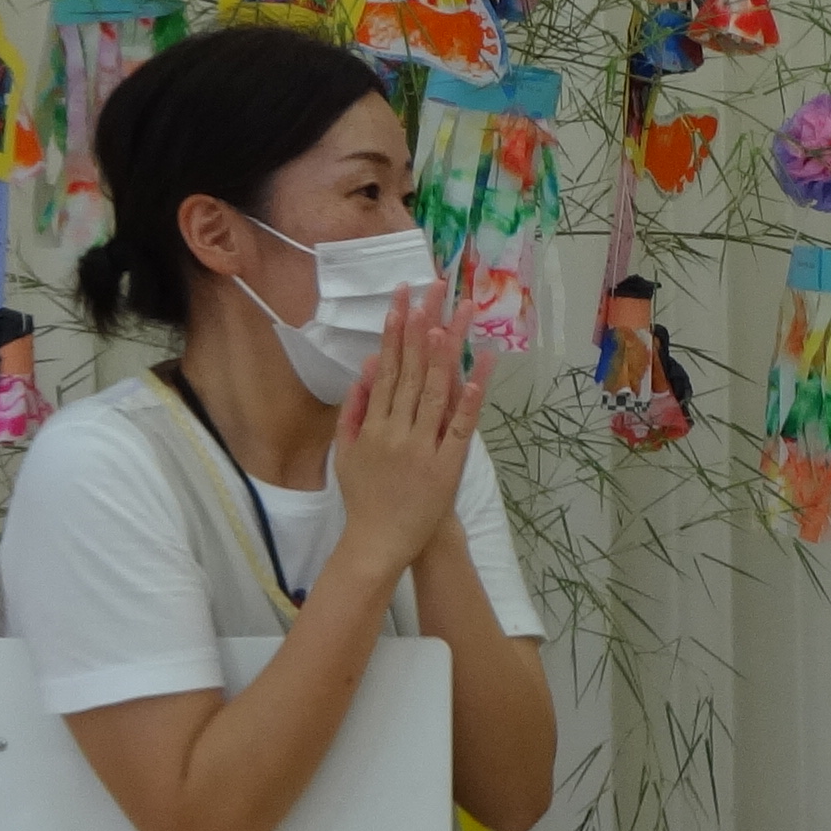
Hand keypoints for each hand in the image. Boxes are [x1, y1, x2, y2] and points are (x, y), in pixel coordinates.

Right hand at [328, 278, 485, 572]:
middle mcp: (397, 429)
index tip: (403, 296)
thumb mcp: (347, 451)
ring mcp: (424, 446)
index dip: (396, 329)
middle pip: (414, 368)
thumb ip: (354, 410)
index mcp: (373, 424)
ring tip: (461, 312)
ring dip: (450, 348)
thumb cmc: (364, 497)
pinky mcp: (448, 464)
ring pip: (438, 389)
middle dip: (425, 324)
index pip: (387, 366)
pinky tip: (483, 366)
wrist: (380, 542)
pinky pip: (462, 425)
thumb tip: (365, 368)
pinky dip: (472, 395)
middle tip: (435, 287)